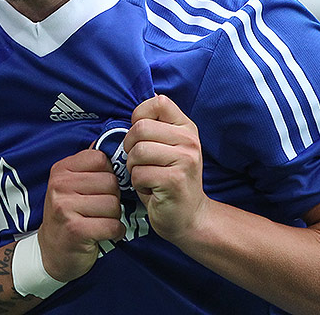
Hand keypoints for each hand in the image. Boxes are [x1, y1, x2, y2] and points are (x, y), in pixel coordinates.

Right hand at [37, 149, 124, 281]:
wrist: (52, 252)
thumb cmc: (69, 215)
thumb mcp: (72, 185)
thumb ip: (90, 166)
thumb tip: (112, 142)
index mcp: (61, 170)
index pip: (100, 159)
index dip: (108, 174)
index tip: (102, 188)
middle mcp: (60, 185)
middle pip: (110, 182)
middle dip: (114, 197)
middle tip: (103, 209)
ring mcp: (65, 207)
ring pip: (113, 204)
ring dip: (114, 216)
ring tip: (103, 221)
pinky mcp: (75, 230)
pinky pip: (112, 225)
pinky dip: (116, 232)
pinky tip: (107, 234)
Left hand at [123, 94, 207, 245]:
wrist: (189, 217)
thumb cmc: (169, 180)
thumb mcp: (167, 147)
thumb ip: (154, 128)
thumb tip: (138, 104)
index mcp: (186, 128)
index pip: (158, 102)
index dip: (140, 116)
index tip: (140, 135)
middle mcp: (189, 141)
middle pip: (140, 128)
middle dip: (130, 147)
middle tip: (140, 162)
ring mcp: (185, 160)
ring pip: (137, 151)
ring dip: (133, 168)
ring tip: (146, 176)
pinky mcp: (175, 180)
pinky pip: (139, 174)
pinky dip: (138, 184)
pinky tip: (151, 189)